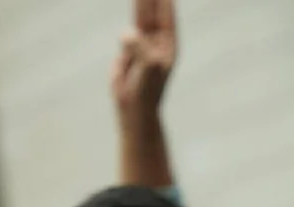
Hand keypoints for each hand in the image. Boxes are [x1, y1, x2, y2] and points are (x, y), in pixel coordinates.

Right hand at [111, 0, 176, 119]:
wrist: (134, 108)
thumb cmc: (147, 89)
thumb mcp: (148, 66)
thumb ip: (139, 47)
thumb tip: (125, 33)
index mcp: (168, 41)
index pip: (166, 11)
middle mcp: (156, 39)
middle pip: (153, 9)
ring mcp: (141, 44)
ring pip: (139, 17)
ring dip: (139, 2)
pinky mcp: (126, 52)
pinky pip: (126, 33)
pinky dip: (129, 19)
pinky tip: (134, 12)